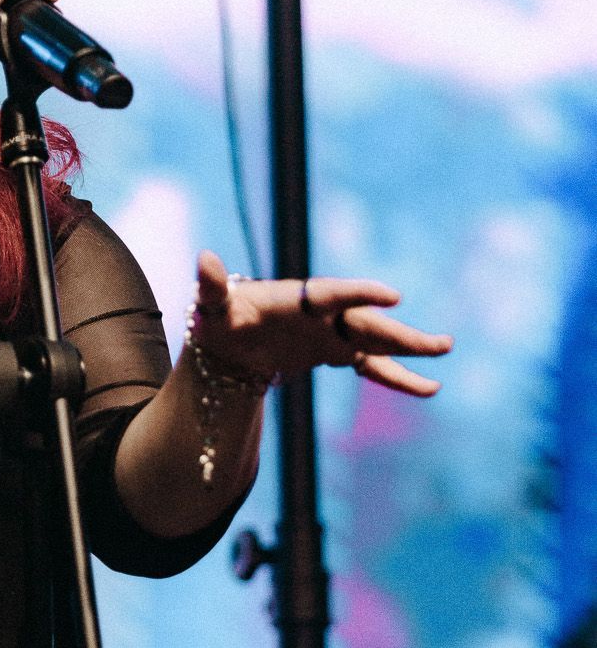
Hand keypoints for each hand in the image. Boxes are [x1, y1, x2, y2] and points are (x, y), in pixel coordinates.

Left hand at [189, 249, 452, 396]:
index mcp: (299, 298)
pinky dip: (398, 378)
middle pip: (367, 323)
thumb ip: (211, 286)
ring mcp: (335, 334)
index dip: (362, 294)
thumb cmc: (221, 320)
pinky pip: (373, 367)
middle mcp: (325, 314)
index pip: (335, 294)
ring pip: (378, 342)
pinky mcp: (338, 354)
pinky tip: (429, 389)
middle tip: (440, 343)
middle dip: (400, 334)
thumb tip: (203, 259)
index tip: (393, 296)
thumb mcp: (211, 307)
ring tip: (445, 350)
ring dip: (410, 349)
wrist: (230, 343)